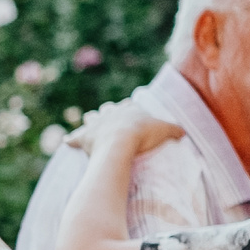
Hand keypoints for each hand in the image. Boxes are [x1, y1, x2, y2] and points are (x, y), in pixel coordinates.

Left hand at [66, 101, 184, 158]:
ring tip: (91, 123)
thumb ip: (174, 130)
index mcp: (128, 109)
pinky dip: (71, 140)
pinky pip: (74, 138)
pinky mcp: (84, 137)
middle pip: (107, 109)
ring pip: (90, 118)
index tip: (131, 109)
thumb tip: (183, 132)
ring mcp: (95, 124)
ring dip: (91, 121)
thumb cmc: (144, 135)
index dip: (130, 108)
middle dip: (109, 112)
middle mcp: (110, 113)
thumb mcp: (165, 130)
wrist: (121, 143)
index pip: (129, 105)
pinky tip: (66, 141)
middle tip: (110, 117)